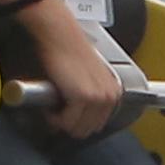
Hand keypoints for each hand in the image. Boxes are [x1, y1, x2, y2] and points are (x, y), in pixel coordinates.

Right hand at [19, 0, 136, 141]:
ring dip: (62, 122)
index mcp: (114, 91)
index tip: (65, 115)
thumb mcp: (88, 76)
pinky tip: (50, 108)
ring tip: (52, 109)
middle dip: (69, 123)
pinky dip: (55, 119)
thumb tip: (78, 114)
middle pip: (88, 129)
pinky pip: (67, 122)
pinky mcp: (83, 98)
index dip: (77, 122)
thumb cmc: (68, 50)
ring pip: (77, 128)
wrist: (60, 35)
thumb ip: (89, 95)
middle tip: (56, 112)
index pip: (97, 124)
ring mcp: (98, 98)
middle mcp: (110, 96)